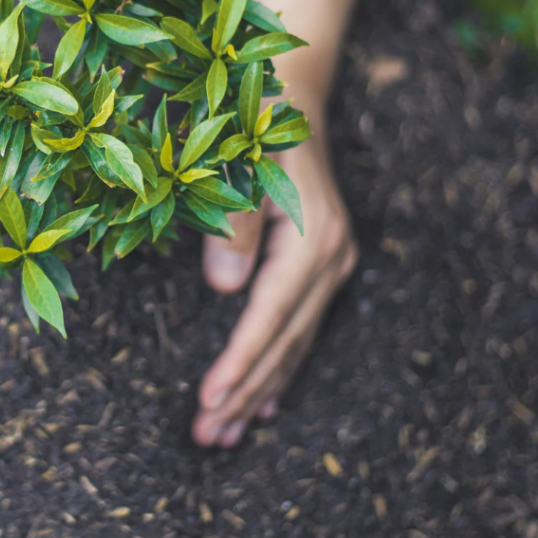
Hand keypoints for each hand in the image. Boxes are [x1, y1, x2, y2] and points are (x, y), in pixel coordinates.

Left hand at [192, 117, 356, 447]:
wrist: (293, 99)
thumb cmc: (257, 122)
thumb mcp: (242, 159)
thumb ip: (236, 221)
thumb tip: (224, 289)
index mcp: (311, 239)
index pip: (269, 316)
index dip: (239, 361)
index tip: (208, 401)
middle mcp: (330, 259)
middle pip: (283, 341)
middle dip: (244, 392)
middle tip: (205, 438)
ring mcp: (332, 265)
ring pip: (293, 344)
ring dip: (258, 392)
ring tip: (223, 436)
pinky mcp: (323, 266)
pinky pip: (300, 330)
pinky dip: (279, 369)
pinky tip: (264, 406)